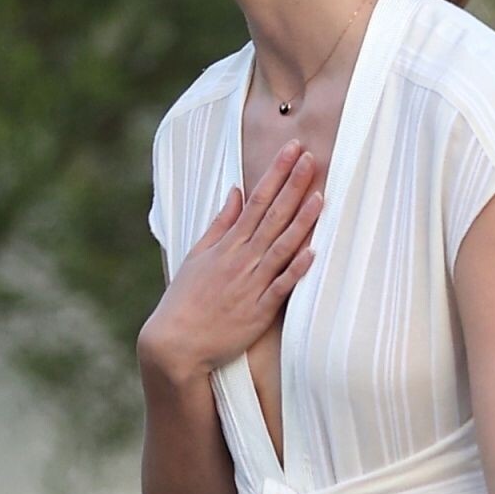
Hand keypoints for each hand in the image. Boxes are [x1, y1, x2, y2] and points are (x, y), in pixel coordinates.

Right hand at [140, 145, 321, 384]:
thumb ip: (220, 223)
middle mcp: (241, 260)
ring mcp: (250, 285)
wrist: (175, 343)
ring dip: (301, 222)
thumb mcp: (197, 255)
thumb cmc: (185, 300)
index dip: (276, 173)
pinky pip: (280, 287)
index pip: (256, 200)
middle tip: (311, 158)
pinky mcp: (258, 312)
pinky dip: (295, 270)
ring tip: (320, 196)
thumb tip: (236, 191)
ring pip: (280, 247)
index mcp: (227, 244)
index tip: (292, 150)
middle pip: (271, 216)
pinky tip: (312, 252)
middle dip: (292, 186)